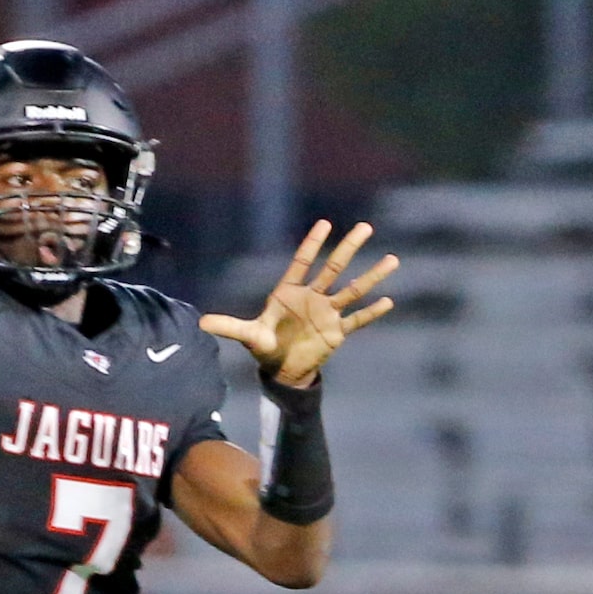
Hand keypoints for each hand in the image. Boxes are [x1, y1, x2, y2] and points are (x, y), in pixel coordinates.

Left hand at [200, 219, 396, 384]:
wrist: (283, 369)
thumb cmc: (266, 347)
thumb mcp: (248, 335)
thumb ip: (229, 326)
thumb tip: (201, 322)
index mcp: (291, 292)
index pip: (304, 263)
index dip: (313, 244)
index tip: (324, 224)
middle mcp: (313, 298)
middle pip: (334, 268)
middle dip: (348, 248)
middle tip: (365, 227)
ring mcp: (328, 313)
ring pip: (353, 290)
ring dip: (372, 276)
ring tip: (392, 260)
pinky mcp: (337, 332)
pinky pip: (358, 320)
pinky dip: (371, 312)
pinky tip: (388, 302)